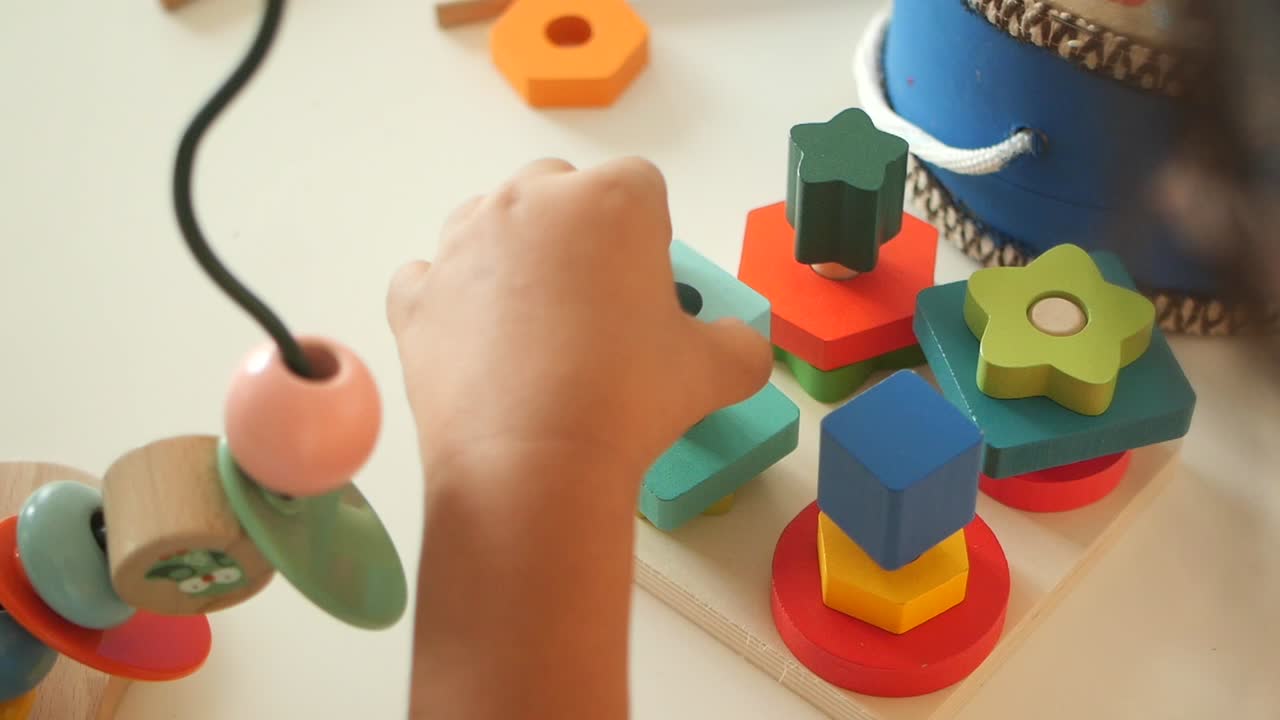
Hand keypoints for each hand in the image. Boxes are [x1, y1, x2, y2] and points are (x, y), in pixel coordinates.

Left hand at [386, 157, 771, 480]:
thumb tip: (740, 348)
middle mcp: (530, 201)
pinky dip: (448, 299)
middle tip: (593, 306)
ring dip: (511, 254)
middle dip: (577, 233)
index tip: (648, 291)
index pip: (641, 188)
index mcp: (612, 200)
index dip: (650, 237)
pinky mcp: (415, 296)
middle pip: (559, 190)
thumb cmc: (631, 399)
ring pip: (489, 220)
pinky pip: (429, 277)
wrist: (532, 464)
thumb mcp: (717, 371)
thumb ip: (740, 345)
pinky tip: (474, 342)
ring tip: (533, 325)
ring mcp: (463, 243)